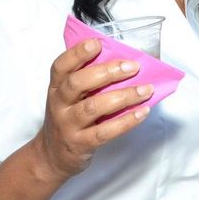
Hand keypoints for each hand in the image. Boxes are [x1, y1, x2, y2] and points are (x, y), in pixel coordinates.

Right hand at [33, 39, 153, 180]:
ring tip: (146, 90)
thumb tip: (123, 62)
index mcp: (56, 88)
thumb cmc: (68, 118)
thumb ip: (88, 80)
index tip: (97, 43)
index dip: (77, 53)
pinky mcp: (81, 144)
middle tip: (132, 67)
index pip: (61, 66)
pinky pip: (105, 131)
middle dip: (107, 72)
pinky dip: (126, 121)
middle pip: (77, 83)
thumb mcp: (69, 98)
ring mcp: (68, 125)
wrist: (52, 156)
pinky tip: (142, 111)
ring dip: (123, 96)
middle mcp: (59, 104)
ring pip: (94, 107)